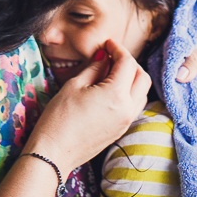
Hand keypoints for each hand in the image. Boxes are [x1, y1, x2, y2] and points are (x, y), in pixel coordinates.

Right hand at [26, 42, 149, 175]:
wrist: (54, 152)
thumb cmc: (59, 117)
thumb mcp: (74, 85)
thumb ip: (95, 67)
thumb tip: (104, 55)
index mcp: (116, 95)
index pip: (127, 63)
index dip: (118, 49)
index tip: (107, 44)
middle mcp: (127, 109)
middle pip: (142, 77)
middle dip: (129, 62)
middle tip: (111, 55)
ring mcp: (126, 122)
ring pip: (141, 92)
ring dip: (132, 78)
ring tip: (110, 71)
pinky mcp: (121, 130)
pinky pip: (134, 106)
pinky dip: (129, 93)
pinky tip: (110, 89)